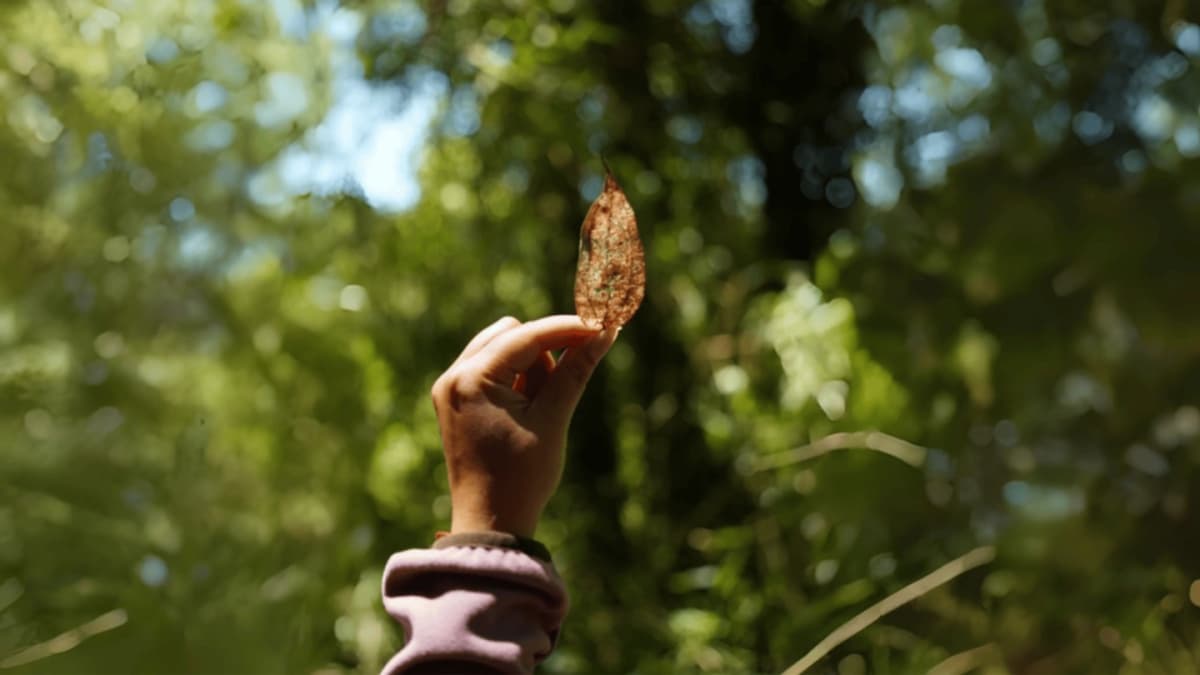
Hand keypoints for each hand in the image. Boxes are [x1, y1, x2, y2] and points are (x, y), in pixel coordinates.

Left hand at [430, 315, 617, 536]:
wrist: (491, 523)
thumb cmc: (522, 476)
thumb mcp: (553, 419)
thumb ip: (575, 371)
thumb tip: (605, 332)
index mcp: (471, 380)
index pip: (526, 336)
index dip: (567, 329)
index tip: (602, 325)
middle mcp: (454, 377)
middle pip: (510, 334)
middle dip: (545, 348)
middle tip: (570, 376)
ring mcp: (451, 388)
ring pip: (501, 348)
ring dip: (532, 364)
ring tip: (543, 407)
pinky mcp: (456, 401)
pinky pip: (491, 370)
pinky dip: (516, 378)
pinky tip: (529, 409)